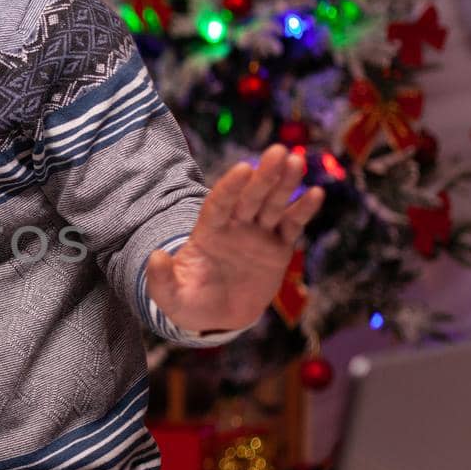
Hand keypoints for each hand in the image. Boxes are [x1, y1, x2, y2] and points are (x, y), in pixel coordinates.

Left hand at [146, 145, 323, 332]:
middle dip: (263, 175)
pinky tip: (316, 193)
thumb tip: (154, 257)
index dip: (230, 187)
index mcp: (208, 232)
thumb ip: (161, 280)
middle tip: (277, 151)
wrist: (217, 318)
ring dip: (285, 183)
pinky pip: (292, 226)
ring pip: (273, 205)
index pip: (219, 204)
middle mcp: (234, 227)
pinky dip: (303, 210)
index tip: (243, 168)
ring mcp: (257, 235)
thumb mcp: (171, 297)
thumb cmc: (190, 303)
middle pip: (250, 197)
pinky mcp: (278, 248)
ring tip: (297, 161)